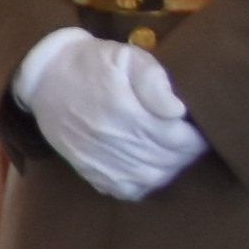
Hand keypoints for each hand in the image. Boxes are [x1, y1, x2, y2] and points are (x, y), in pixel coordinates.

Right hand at [15, 28, 209, 198]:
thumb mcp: (126, 57)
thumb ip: (154, 80)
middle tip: (193, 141)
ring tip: (175, 154)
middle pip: (167, 160)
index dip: (196, 137)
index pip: (177, 138)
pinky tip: (149, 169)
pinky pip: (125, 191)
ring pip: (150, 178)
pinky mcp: (89, 170)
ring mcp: (99, 160)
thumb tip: (178, 111)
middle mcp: (112, 140)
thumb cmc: (93, 63)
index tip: (202, 128)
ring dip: (170, 169)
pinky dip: (144, 185)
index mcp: (124, 111)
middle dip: (187, 153)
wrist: (45, 78)